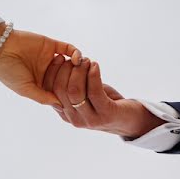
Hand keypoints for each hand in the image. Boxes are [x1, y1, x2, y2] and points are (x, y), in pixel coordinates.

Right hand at [0, 24, 81, 105]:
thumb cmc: (8, 71)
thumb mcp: (24, 89)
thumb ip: (43, 97)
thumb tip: (62, 106)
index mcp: (41, 85)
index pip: (61, 91)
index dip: (71, 95)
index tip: (82, 100)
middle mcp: (48, 72)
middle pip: (69, 78)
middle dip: (79, 81)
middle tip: (89, 84)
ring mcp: (50, 58)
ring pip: (71, 64)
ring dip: (80, 67)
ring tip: (86, 71)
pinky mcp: (52, 45)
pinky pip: (68, 49)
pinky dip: (75, 53)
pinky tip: (77, 60)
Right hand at [43, 56, 164, 137]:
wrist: (130, 120)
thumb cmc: (105, 103)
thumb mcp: (85, 96)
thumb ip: (72, 86)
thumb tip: (60, 63)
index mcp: (65, 113)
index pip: (49, 91)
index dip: (52, 72)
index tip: (59, 57)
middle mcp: (74, 119)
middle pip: (59, 89)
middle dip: (66, 68)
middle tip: (77, 58)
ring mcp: (90, 119)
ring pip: (74, 91)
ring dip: (80, 71)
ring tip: (88, 61)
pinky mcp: (105, 114)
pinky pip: (94, 92)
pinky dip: (93, 75)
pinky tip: (95, 66)